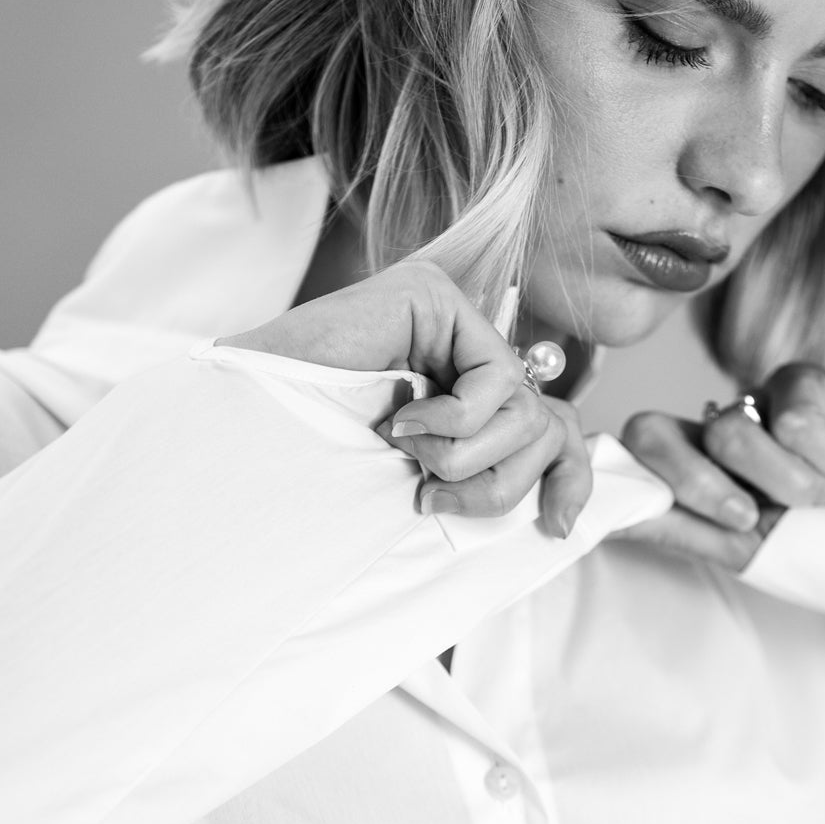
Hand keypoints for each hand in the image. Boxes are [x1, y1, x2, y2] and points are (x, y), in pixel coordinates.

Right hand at [218, 260, 590, 536]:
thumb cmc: (323, 474)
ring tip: (404, 452)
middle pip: (543, 426)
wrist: (254, 444)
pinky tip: (401, 420)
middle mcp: (458, 348)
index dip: (570, 479)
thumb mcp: (425, 488)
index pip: (551, 427)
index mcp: (458, 391)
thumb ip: (485, 480)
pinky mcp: (434, 294)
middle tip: (431, 492)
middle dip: (496, 483)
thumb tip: (567, 517)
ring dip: (464, 456)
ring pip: (526, 409)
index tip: (559, 529)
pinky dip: (455, 420)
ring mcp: (447, 315)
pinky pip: (497, 378)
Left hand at [615, 362, 824, 568]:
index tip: (654, 514)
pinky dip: (823, 453)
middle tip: (749, 519)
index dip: (632, 479)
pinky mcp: (806, 380)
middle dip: (698, 487)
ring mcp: (757, 401)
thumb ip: (678, 529)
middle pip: (654, 432)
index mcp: (692, 473)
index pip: (633, 457)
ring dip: (783, 484)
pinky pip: (790, 412)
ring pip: (729, 431)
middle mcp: (714, 432)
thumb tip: (604, 518)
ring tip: (821, 501)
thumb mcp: (747, 552)